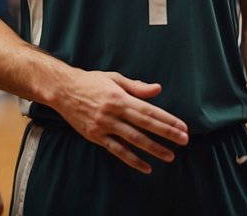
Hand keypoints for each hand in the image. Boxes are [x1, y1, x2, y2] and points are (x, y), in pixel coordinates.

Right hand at [56, 70, 189, 172]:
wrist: (62, 90)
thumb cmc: (91, 82)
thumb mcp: (115, 79)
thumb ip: (137, 87)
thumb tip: (158, 89)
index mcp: (120, 97)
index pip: (149, 110)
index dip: (167, 119)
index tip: (182, 126)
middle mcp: (113, 112)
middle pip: (144, 126)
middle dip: (166, 134)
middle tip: (184, 140)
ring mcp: (103, 126)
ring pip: (132, 140)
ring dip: (153, 149)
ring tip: (170, 156)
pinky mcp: (95, 136)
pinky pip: (116, 150)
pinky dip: (132, 160)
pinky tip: (146, 167)